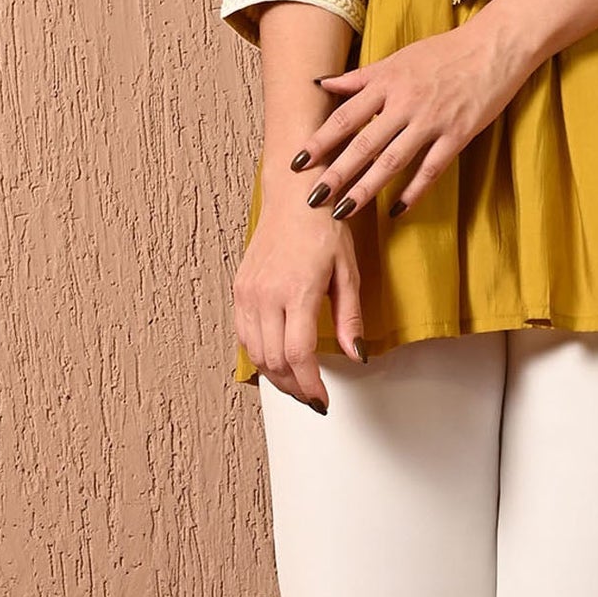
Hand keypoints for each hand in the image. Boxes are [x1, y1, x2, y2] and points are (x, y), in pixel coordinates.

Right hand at [233, 178, 364, 410]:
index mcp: (297, 290)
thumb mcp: (348, 272)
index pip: (298, 354)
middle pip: (275, 360)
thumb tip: (358, 354)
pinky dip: (259, 355)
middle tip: (312, 397)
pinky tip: (276, 361)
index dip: (310, 384)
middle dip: (295, 387)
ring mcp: (248, 292)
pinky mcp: (239, 289)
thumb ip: (350, 318)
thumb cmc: (324, 228)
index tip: (322, 400)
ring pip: (255, 353)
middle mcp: (266, 294)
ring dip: (276, 376)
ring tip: (297, 385)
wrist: (294, 196)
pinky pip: (244, 335)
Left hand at [292, 14, 529, 222]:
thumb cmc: (444, 52)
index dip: (320, 140)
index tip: (298, 161)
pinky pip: (431, 169)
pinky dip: (413, 191)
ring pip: (392, 160)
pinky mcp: (458, 135)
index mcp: (388, 82)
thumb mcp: (398, 58)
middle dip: (336, 172)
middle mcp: (405, 103)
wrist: (493, 47)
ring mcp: (432, 121)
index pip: (345, 116)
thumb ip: (360, 77)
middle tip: (312, 197)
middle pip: (363, 143)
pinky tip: (396, 209)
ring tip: (343, 211)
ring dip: (366, 188)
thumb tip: (322, 84)